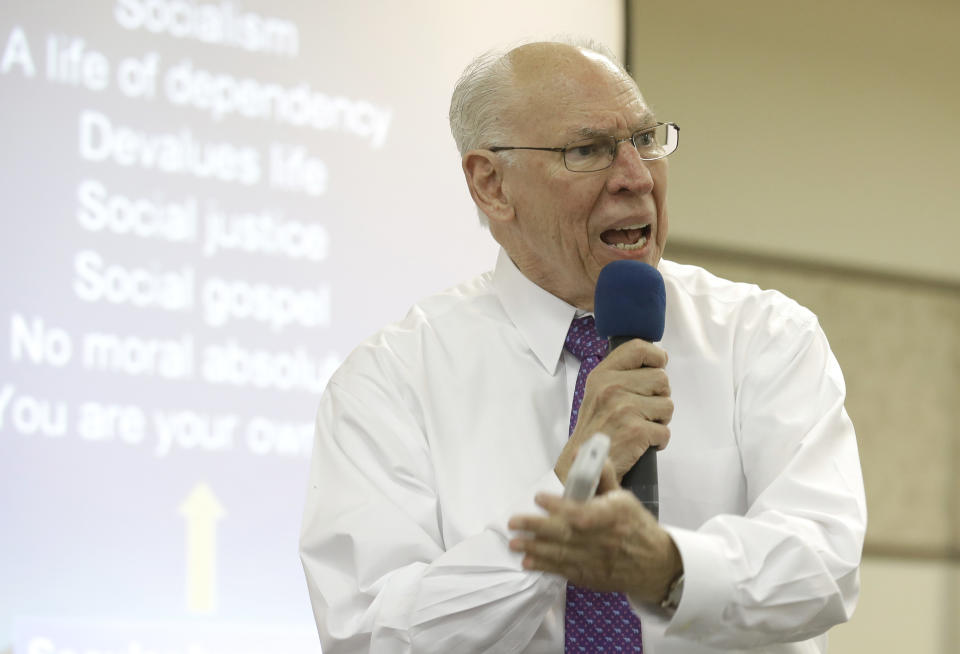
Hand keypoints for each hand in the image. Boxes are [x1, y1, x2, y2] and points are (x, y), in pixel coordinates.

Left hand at [509, 463, 681, 602]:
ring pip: (561, 553)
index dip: (560, 506)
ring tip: (515, 542)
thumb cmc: (635, 525)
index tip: (539, 498)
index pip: (584, 511)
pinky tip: (528, 561)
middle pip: (566, 533)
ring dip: (535, 548)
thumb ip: (602, 476)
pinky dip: (545, 566)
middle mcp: (604, 538)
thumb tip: (585, 452)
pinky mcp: (591, 576)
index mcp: (614, 514)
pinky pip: (564, 570)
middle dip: (537, 527)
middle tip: (514, 522)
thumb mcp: (624, 497)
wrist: (655, 564)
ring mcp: (597, 560)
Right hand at [556, 339, 672, 483]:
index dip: (656, 356)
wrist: (582, 462)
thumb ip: (621, 374)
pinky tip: (641, 443)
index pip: (638, 348)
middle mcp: (612, 388)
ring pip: (668, 405)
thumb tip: (657, 362)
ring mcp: (624, 409)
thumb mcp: (597, 391)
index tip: (658, 365)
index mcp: (602, 375)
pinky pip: (665, 431)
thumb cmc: (595, 428)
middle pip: (661, 378)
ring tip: (641, 425)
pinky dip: (658, 441)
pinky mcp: (636, 431)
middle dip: (659, 396)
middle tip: (645, 409)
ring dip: (660, 419)